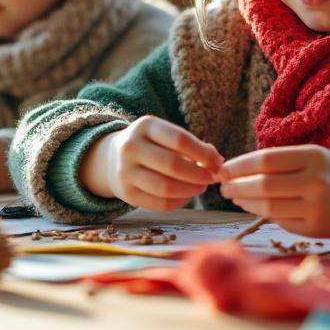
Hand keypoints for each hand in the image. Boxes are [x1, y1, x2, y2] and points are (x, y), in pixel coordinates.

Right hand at [78, 116, 221, 210]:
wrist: (112, 158)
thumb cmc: (150, 145)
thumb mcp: (165, 135)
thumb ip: (192, 145)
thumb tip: (217, 162)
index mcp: (145, 126)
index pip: (180, 140)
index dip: (203, 153)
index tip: (217, 162)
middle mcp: (131, 147)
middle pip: (173, 165)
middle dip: (199, 174)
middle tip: (211, 178)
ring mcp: (125, 172)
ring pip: (165, 188)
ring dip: (190, 190)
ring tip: (201, 187)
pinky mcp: (126, 194)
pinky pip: (159, 203)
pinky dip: (179, 202)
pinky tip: (187, 196)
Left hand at [218, 145, 329, 238]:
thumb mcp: (316, 157)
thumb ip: (283, 162)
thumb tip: (239, 171)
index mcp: (313, 157)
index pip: (265, 160)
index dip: (239, 165)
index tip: (224, 168)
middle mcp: (315, 181)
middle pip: (262, 185)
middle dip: (236, 186)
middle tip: (223, 186)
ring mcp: (316, 207)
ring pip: (267, 206)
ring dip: (244, 202)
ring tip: (234, 197)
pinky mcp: (315, 228)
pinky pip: (280, 221)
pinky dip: (263, 213)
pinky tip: (256, 207)